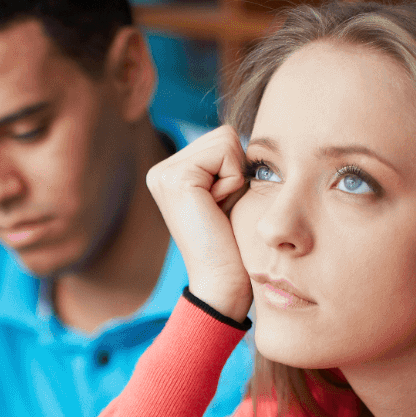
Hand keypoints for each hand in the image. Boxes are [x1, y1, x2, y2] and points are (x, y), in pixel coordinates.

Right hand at [145, 123, 253, 319]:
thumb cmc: (233, 244)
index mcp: (170, 173)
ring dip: (235, 177)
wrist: (221, 281)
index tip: (222, 206)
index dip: (236, 170)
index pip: (221, 138)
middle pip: (223, 135)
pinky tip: (216, 208)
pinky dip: (232, 181)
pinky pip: (225, 152)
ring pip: (225, 139)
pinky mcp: (175, 178)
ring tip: (218, 209)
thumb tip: (255, 139)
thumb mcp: (229, 193)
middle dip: (236, 171)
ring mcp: (163, 173)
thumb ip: (228, 164)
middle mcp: (160, 171)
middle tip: (221, 209)